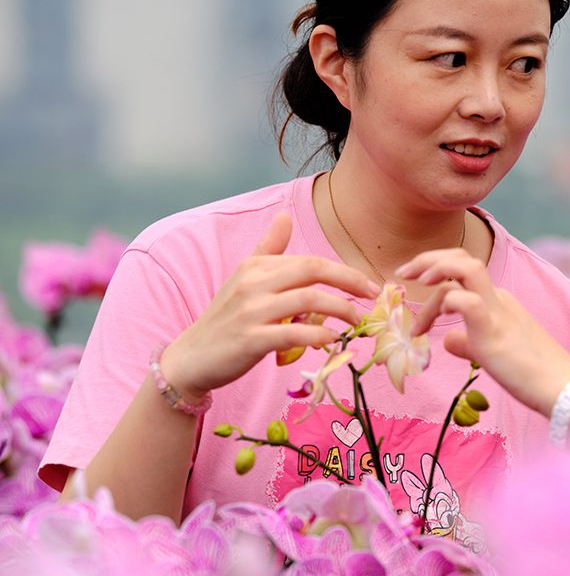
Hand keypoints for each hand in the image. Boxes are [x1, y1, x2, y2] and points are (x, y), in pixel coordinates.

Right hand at [159, 212, 380, 402]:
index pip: (310, 261)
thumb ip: (268, 249)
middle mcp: (253, 283)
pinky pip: (293, 332)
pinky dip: (318, 334)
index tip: (369, 286)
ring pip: (308, 299)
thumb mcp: (244, 279)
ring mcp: (250, 311)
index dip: (345, 272)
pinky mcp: (250, 340)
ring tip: (356, 322)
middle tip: (372, 297)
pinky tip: (331, 340)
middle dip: (350, 281)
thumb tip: (284, 217)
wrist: (191, 358)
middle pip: (313, 270)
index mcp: (256, 266)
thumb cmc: (226, 319)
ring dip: (340, 310)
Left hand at [397, 249, 569, 416]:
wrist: (564, 389)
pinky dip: (446, 303)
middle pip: (462, 258)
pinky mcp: (494, 330)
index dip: (434, 273)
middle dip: (428, 258)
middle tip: (402, 273)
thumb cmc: (533, 375)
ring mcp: (498, 310)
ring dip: (434, 270)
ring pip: (465, 267)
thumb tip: (446, 339)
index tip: (411, 288)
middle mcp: (499, 298)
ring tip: (414, 286)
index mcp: (499, 301)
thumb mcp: (492, 353)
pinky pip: (467, 301)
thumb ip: (467, 343)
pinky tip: (435, 325)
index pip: (462, 272)